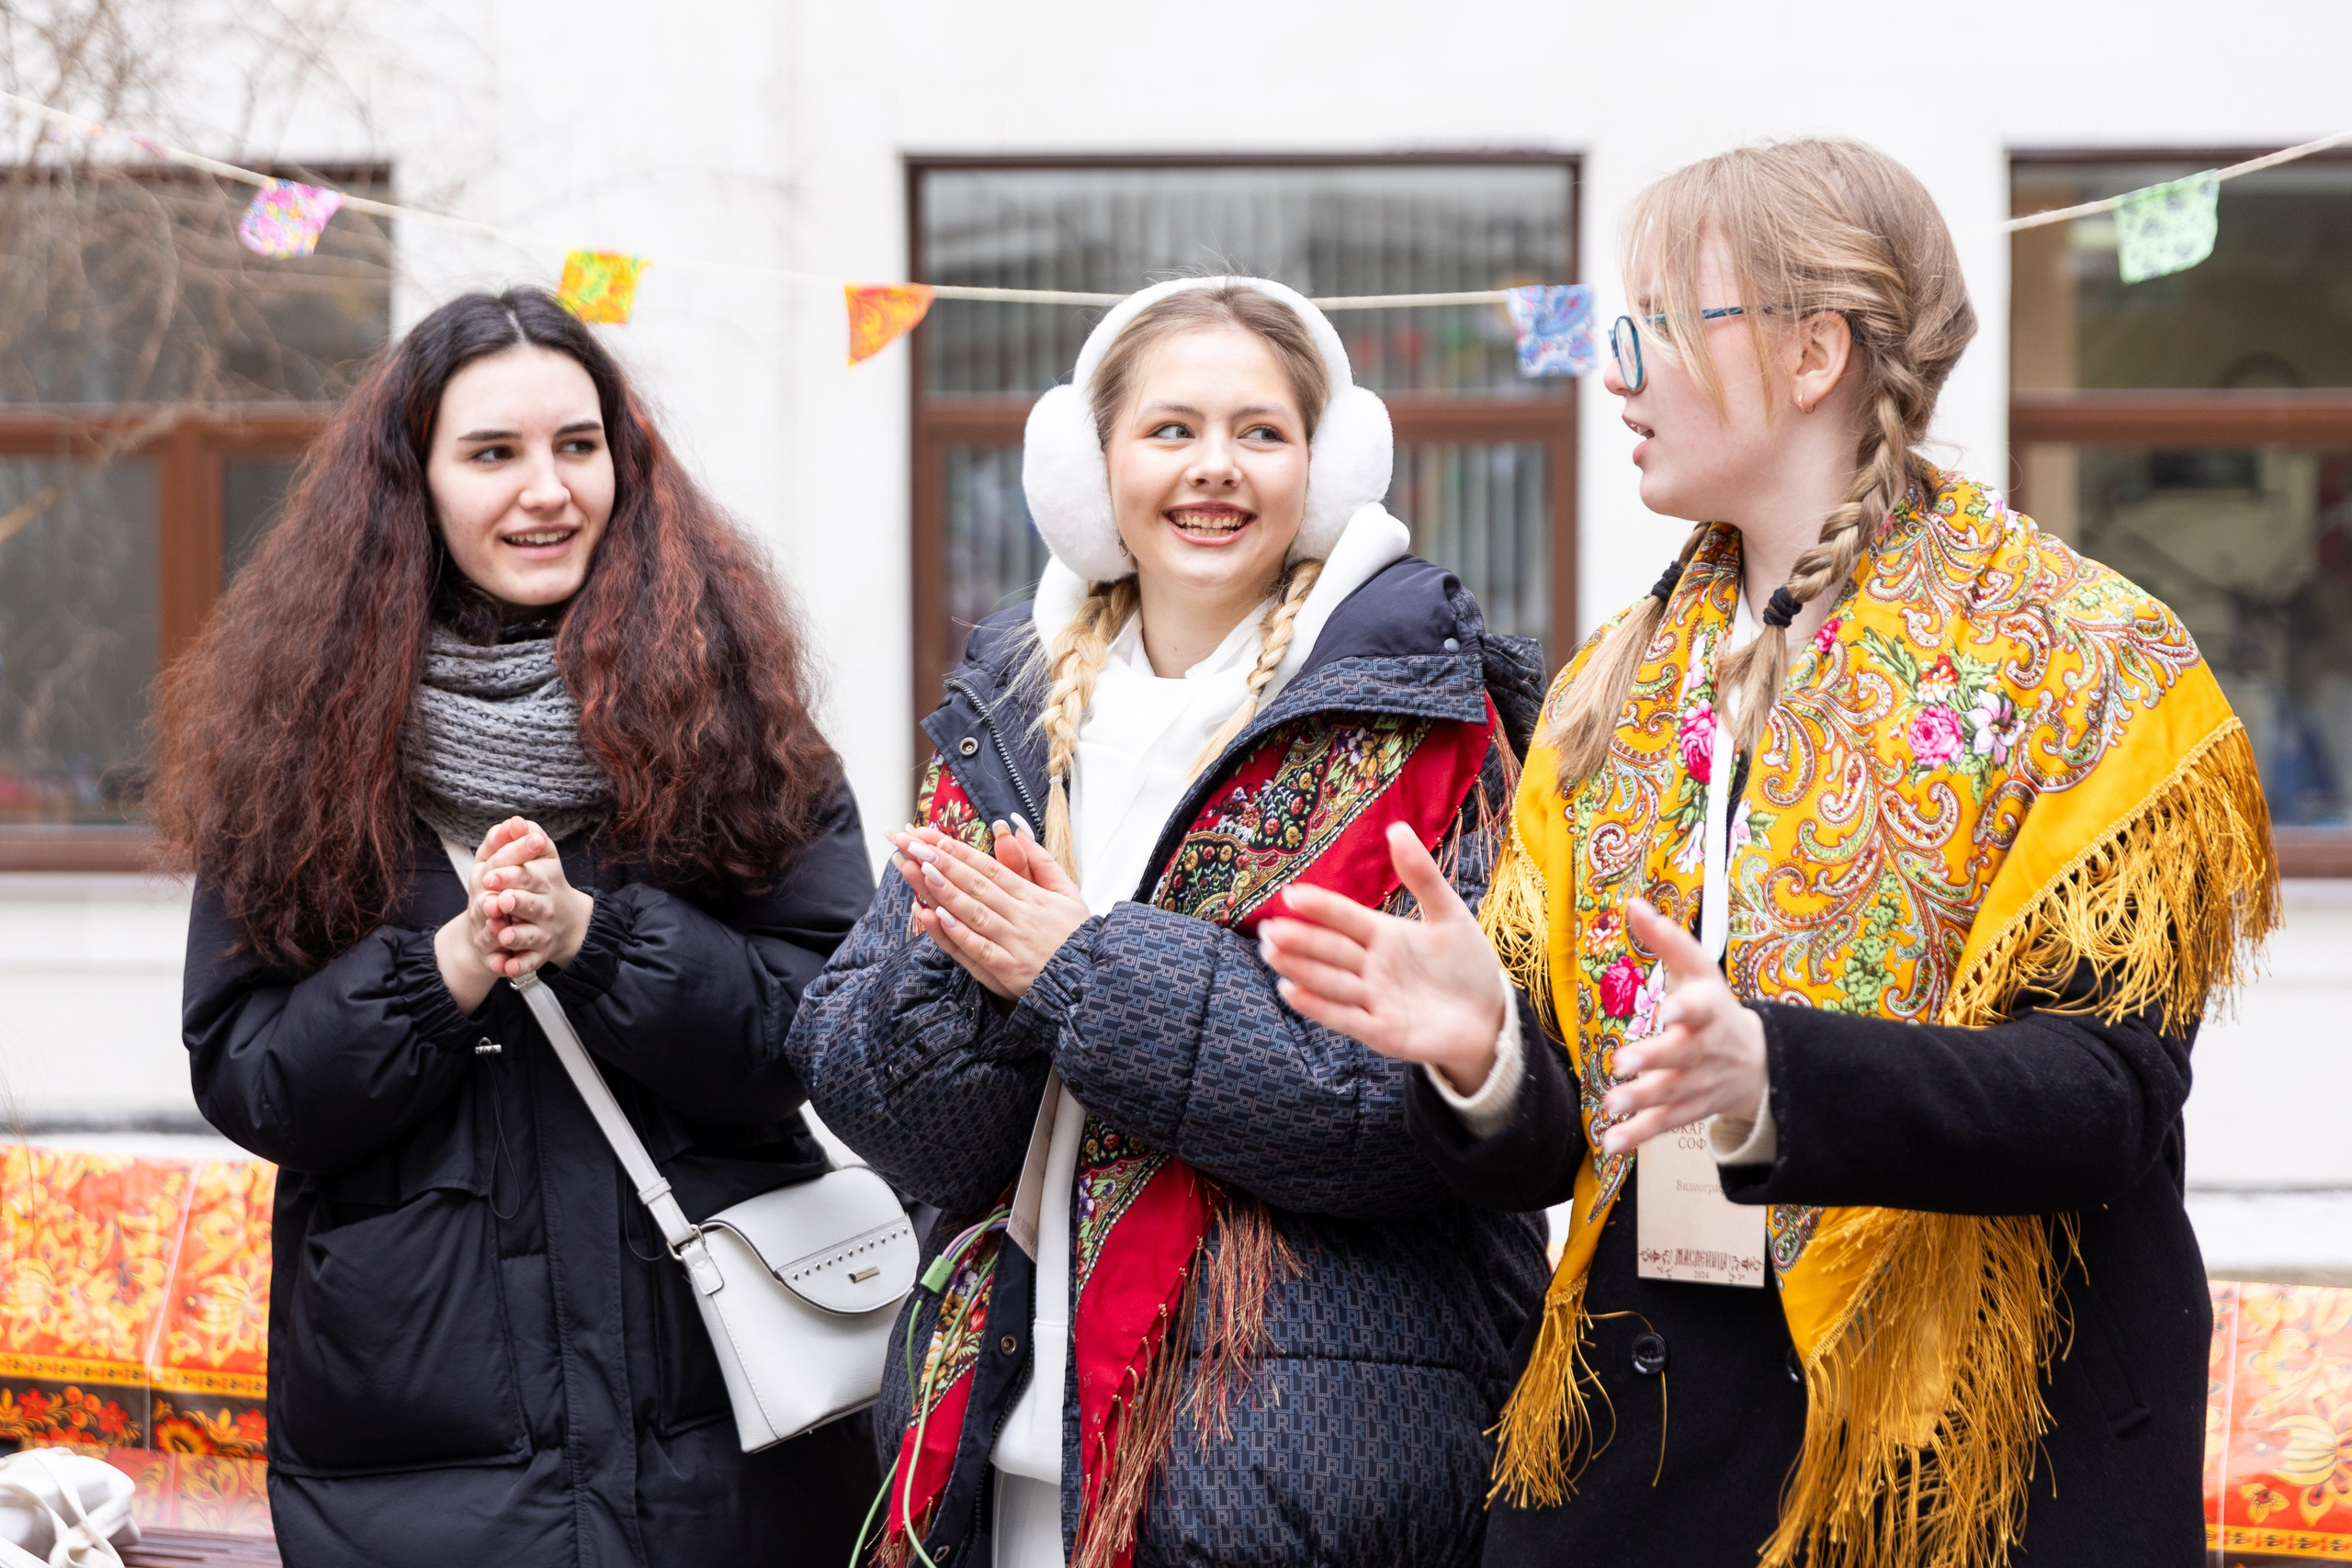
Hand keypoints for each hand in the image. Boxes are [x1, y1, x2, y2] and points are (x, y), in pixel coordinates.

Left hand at [471, 818, 593, 978]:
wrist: (569, 923)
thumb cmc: (545, 884)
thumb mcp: (541, 857)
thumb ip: (528, 837)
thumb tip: (515, 821)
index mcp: (543, 881)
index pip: (528, 875)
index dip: (510, 875)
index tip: (491, 876)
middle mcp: (545, 908)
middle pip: (530, 905)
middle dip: (514, 903)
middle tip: (499, 901)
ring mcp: (542, 933)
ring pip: (529, 936)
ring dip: (516, 936)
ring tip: (503, 935)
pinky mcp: (538, 955)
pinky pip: (528, 963)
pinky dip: (517, 966)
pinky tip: (505, 967)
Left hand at [889, 818, 1088, 998]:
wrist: (1090, 981)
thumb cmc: (1075, 937)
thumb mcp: (1067, 893)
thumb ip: (1041, 862)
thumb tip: (1018, 830)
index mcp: (1032, 896)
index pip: (991, 868)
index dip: (961, 852)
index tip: (935, 838)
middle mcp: (1020, 916)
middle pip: (976, 885)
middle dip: (942, 863)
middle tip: (914, 845)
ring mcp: (1012, 943)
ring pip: (973, 913)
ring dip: (944, 891)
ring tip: (919, 870)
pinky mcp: (1007, 970)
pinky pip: (977, 949)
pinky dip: (956, 933)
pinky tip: (935, 917)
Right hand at [1257, 822, 1506, 1094]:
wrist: (1489, 1018)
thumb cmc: (1467, 965)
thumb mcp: (1449, 915)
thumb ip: (1422, 876)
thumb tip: (1396, 827)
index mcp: (1382, 934)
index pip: (1344, 917)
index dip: (1320, 907)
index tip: (1291, 894)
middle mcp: (1370, 966)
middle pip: (1330, 949)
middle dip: (1299, 939)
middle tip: (1268, 928)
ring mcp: (1372, 999)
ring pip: (1331, 981)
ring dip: (1301, 968)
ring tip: (1272, 953)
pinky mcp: (1381, 1032)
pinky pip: (1346, 1018)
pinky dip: (1319, 1007)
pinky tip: (1292, 992)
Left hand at [1597, 898, 1767, 1154]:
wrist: (1760, 1063)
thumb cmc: (1716, 1008)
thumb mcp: (1699, 971)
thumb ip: (1666, 940)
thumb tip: (1632, 904)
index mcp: (1710, 1011)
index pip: (1703, 1007)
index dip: (1689, 1008)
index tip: (1671, 1009)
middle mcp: (1705, 1048)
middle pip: (1682, 1055)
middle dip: (1655, 1059)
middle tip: (1623, 1064)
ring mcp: (1699, 1083)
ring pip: (1672, 1093)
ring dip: (1641, 1101)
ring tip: (1610, 1105)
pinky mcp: (1690, 1109)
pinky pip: (1665, 1125)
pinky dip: (1640, 1136)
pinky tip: (1612, 1143)